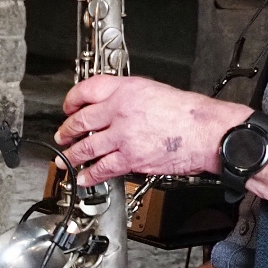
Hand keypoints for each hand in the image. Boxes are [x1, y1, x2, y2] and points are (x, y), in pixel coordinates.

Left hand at [57, 76, 245, 184]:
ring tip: (65, 160)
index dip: (73, 100)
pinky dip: (90, 174)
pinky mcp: (130, 158)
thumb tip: (115, 107)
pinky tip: (83, 178)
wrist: (205, 132)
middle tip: (62, 136)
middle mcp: (120, 110)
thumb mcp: (155, 91)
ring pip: (87, 146)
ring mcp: (123, 135)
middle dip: (67, 131)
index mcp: (126, 90)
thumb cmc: (188, 114)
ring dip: (73, 155)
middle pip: (81, 120)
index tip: (69, 107)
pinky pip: (103, 168)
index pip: (87, 90)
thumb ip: (130, 98)